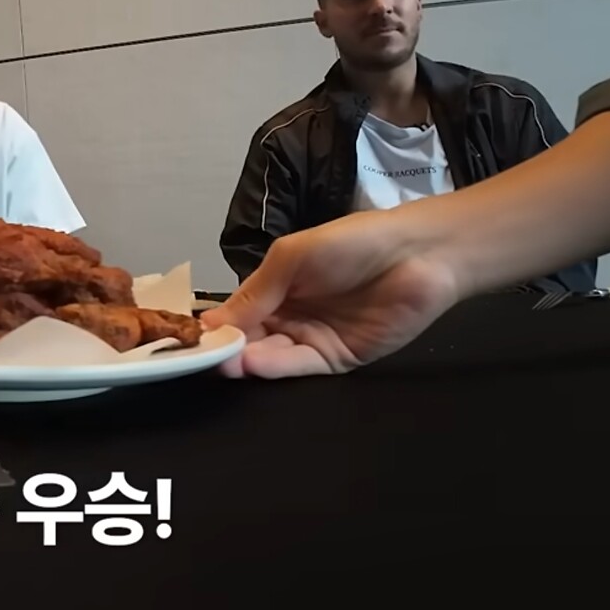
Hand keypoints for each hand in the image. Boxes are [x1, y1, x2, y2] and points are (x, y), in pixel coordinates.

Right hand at [203, 209, 463, 378]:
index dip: (216, 325)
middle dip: (227, 347)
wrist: (419, 255)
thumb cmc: (353, 242)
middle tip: (203, 357)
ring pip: (271, 356)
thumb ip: (256, 291)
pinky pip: (300, 366)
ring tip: (224, 363)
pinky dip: (275, 367)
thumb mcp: (293, 257)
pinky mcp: (337, 360)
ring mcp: (313, 340)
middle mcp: (290, 316)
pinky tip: (252, 364)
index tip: (190, 338)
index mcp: (276, 287)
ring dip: (246, 360)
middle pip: (250, 338)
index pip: (237, 312)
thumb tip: (213, 321)